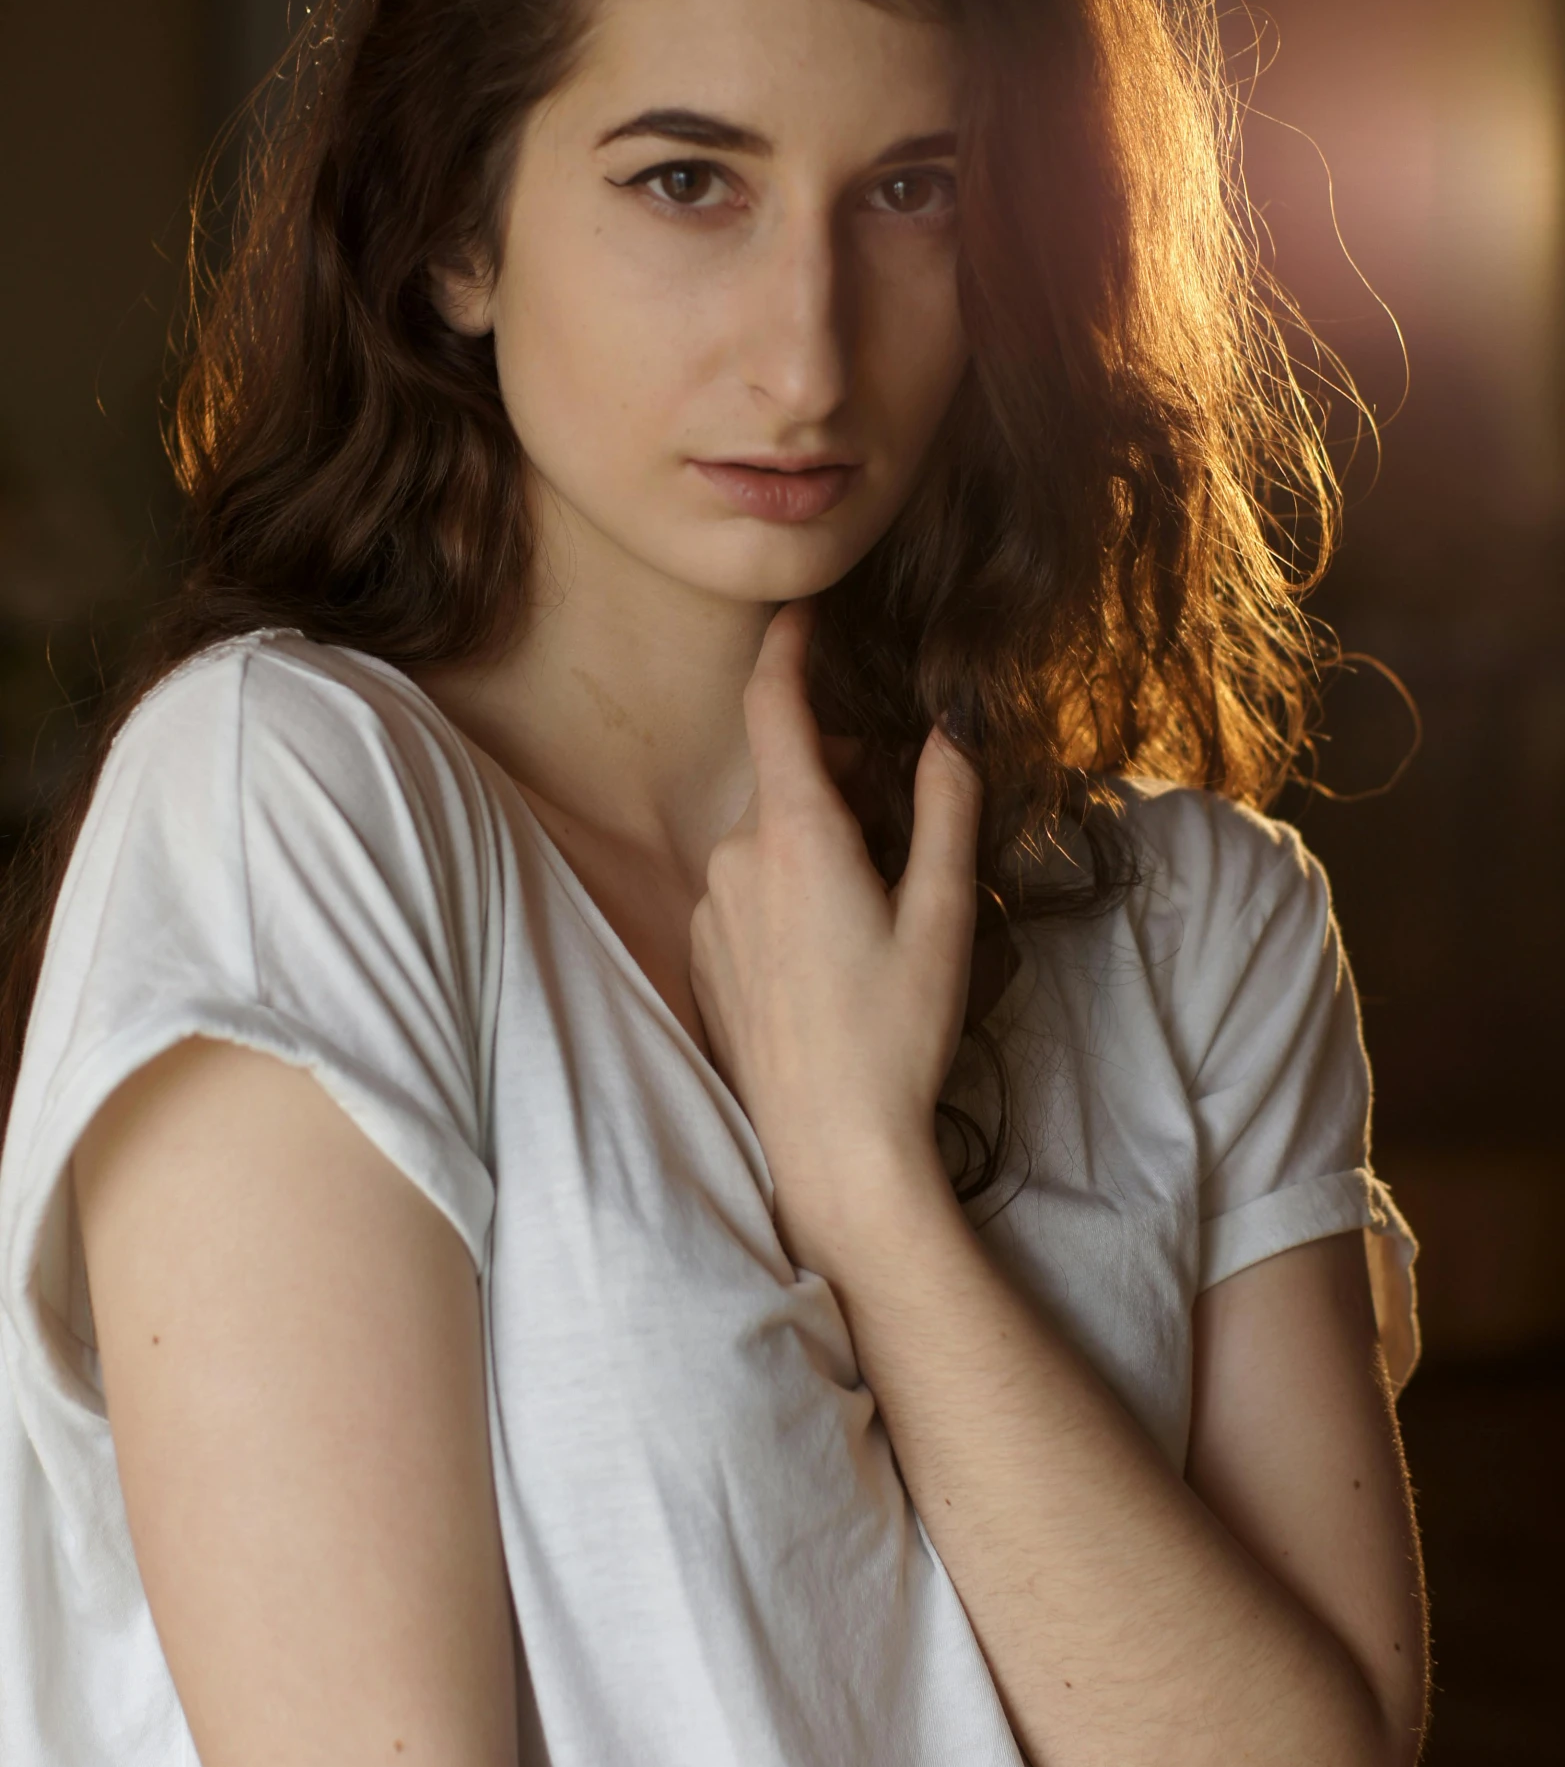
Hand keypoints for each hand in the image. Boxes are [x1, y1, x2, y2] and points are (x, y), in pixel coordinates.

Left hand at [689, 601, 982, 1274]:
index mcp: (797, 836)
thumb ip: (947, 809)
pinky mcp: (706, 955)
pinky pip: (748, 888)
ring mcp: (713, 910)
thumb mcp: (945, 915)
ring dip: (818, 837)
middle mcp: (737, 860)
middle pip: (786, 778)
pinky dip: (790, 887)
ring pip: (769, 836)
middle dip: (841, 774)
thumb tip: (949, 731)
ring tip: (878, 908)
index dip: (786, 649)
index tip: (801, 614)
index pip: (774, 708)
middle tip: (903, 824)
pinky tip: (835, 953)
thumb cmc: (898, 1035)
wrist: (833, 1152)